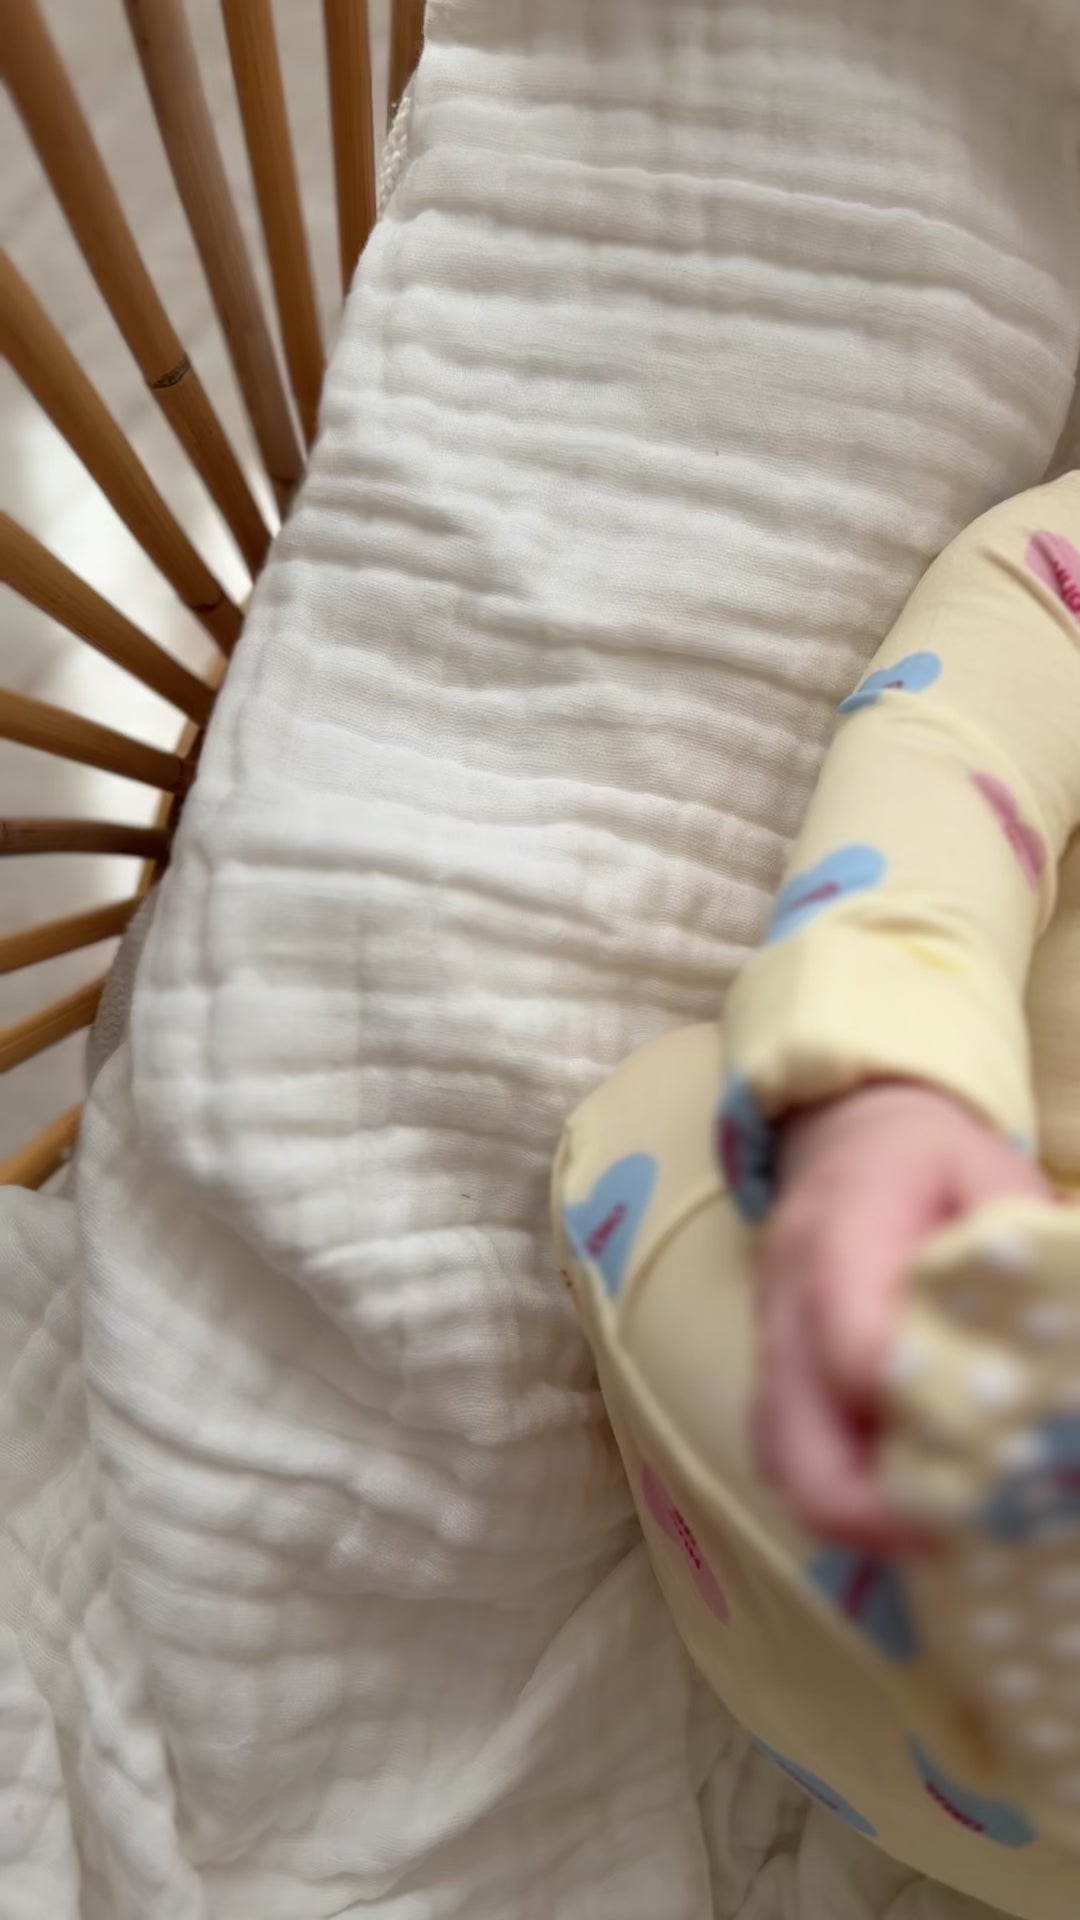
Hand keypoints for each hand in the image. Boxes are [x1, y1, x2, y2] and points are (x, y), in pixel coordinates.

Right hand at [754, 1081, 1048, 1550]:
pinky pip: (785, 1460)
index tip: (993, 1463)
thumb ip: (1018, 1245)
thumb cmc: (929, 1160)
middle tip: (964, 1537)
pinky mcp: (773, 1382)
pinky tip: (910, 1510)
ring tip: (946, 1535)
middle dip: (875, 1512)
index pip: (856, 1346)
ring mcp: (769, 1350)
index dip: (917, 1416)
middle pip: (796, 1441)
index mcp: (838, 1236)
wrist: (847, 1139)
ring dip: (857, 1520)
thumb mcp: (989, 1171)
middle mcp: (785, 1303)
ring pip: (783, 1465)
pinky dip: (842, 1502)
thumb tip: (1067, 1336)